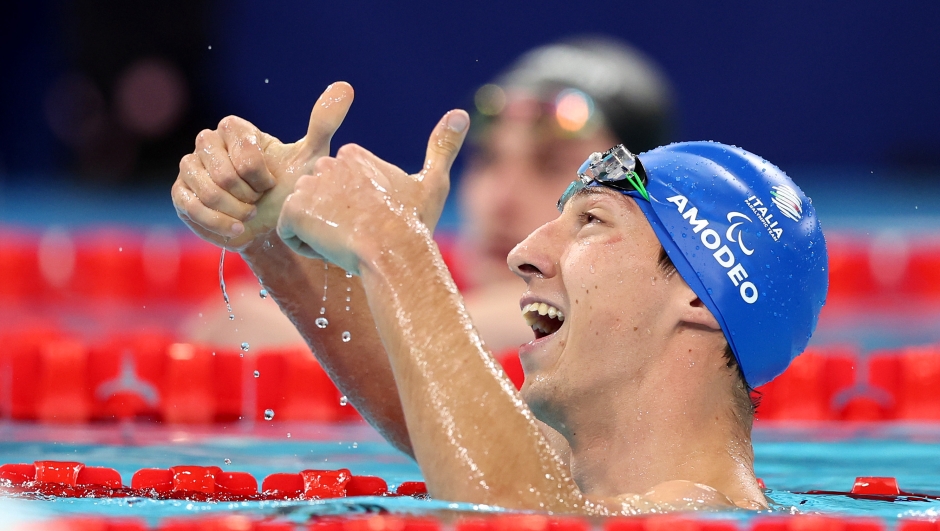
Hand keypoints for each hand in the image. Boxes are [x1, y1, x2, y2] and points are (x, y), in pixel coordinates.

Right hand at [171, 82, 353, 250]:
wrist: (272, 226)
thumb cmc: (290, 189)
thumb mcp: (311, 158)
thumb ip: (324, 123)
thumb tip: (345, 88)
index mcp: (233, 129)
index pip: (243, 152)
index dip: (260, 175)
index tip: (272, 183)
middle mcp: (207, 143)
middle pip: (224, 175)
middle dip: (248, 195)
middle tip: (260, 199)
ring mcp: (190, 167)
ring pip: (208, 192)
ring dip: (236, 210)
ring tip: (250, 213)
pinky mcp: (180, 193)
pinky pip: (192, 207)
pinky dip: (219, 223)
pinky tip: (238, 228)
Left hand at [276, 110, 469, 272]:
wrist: (395, 252)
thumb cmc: (415, 223)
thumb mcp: (433, 184)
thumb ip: (442, 147)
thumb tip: (462, 114)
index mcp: (354, 156)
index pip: (341, 191)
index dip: (356, 213)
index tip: (376, 223)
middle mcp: (326, 163)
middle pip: (321, 203)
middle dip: (336, 222)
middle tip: (362, 235)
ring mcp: (307, 186)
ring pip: (305, 217)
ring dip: (321, 234)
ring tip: (348, 242)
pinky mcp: (293, 210)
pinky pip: (289, 233)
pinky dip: (306, 246)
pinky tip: (331, 248)